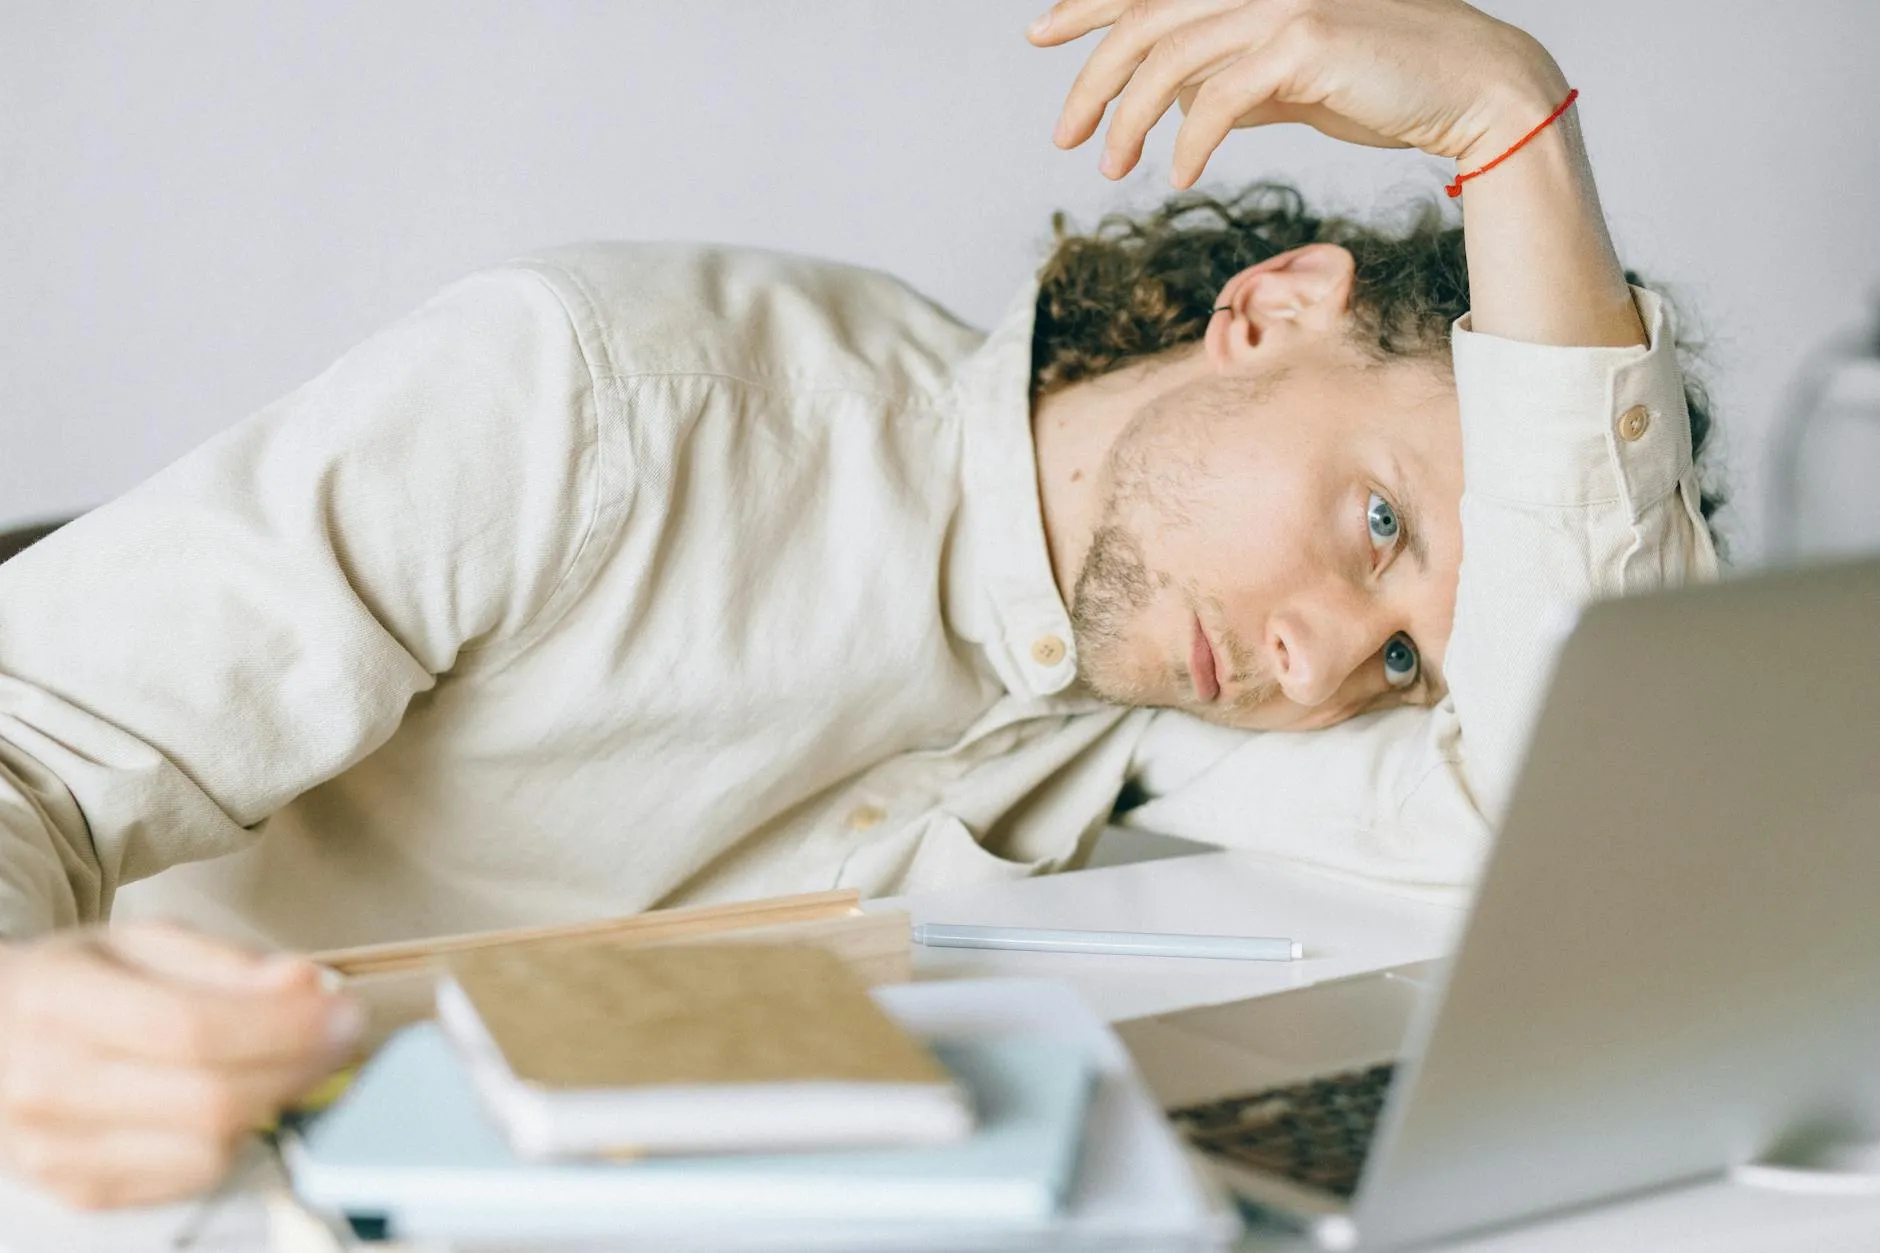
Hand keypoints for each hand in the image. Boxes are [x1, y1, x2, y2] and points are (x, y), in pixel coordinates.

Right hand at [0, 922, 361, 1208]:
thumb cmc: (76, 984)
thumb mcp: (142, 944)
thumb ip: (227, 963)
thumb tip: (307, 984)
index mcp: (59, 1001)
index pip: (191, 1028)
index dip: (284, 1026)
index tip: (345, 1011)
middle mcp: (47, 1083)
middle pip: (208, 1097)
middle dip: (299, 1066)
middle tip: (344, 1036)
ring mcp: (57, 1148)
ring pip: (207, 1148)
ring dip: (270, 1104)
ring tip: (285, 1062)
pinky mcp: (79, 1191)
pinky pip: (189, 1179)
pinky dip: (233, 1140)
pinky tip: (236, 1099)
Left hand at [1028, 0, 1567, 187]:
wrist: (1471, 89)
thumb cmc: (1385, 86)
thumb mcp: (1294, 82)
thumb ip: (1238, 83)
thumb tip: (1185, 107)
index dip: (1088, 4)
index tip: (1041, 32)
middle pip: (1144, 22)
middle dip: (1091, 80)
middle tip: (1065, 136)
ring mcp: (1282, 2)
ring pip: (1170, 60)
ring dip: (1129, 120)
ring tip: (1111, 168)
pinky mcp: (1305, 41)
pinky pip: (1219, 97)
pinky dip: (1189, 140)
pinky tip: (1179, 176)